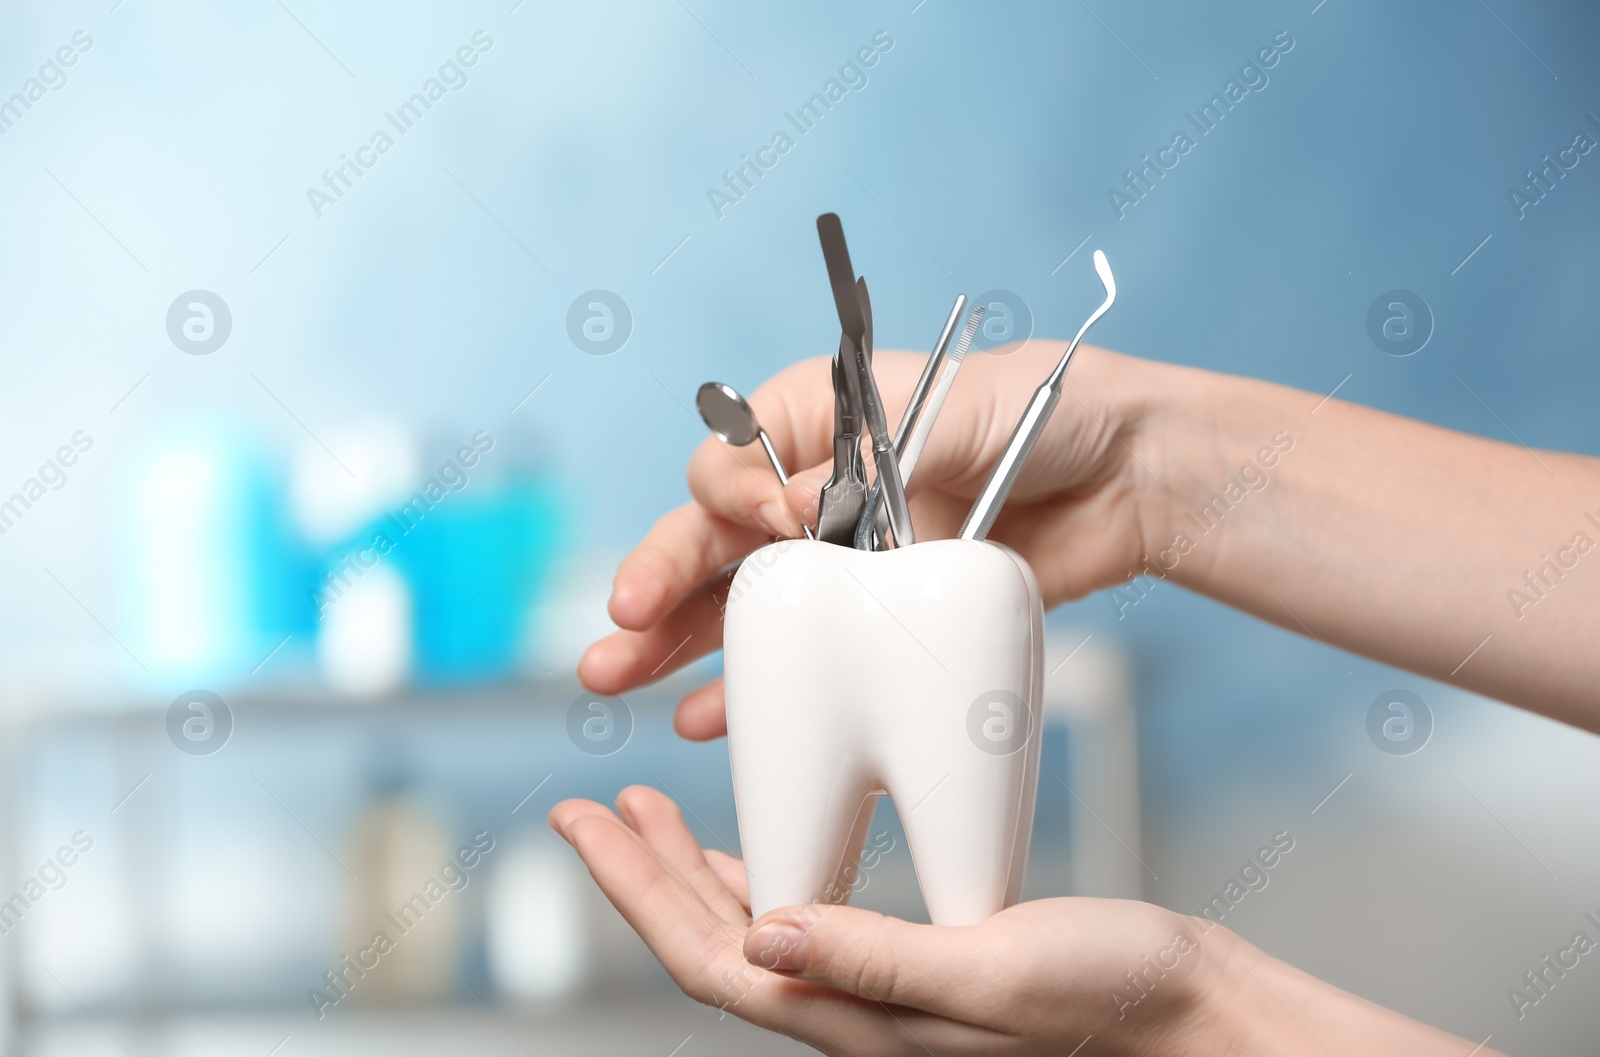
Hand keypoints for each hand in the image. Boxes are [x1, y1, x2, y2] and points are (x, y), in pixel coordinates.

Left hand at [548, 786, 1239, 1056]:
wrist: (1189, 1016)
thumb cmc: (1111, 999)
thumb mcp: (992, 968)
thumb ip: (876, 958)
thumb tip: (759, 936)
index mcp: (859, 1019)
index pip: (708, 960)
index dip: (634, 891)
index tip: (582, 824)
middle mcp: (854, 1012)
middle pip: (712, 945)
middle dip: (641, 875)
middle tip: (588, 809)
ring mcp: (879, 991)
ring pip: (750, 931)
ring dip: (688, 872)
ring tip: (645, 816)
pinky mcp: (912, 963)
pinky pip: (805, 920)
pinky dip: (758, 877)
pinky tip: (752, 854)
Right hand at [579, 344, 1164, 739]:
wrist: (1128, 476)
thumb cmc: (1046, 413)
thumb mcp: (959, 407)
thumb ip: (872, 451)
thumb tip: (793, 504)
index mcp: (820, 421)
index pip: (736, 454)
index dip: (733, 489)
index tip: (771, 516)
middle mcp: (814, 490)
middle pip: (712, 536)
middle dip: (660, 577)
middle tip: (620, 623)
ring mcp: (841, 561)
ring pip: (738, 604)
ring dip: (676, 641)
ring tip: (619, 677)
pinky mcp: (876, 622)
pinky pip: (800, 661)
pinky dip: (747, 689)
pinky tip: (702, 716)